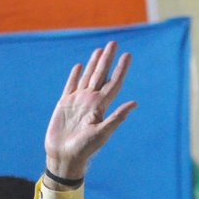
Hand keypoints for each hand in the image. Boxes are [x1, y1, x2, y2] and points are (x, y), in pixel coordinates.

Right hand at [44, 41, 136, 187]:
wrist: (64, 156)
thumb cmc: (84, 148)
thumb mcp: (103, 132)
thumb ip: (117, 117)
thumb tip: (135, 103)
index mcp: (101, 106)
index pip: (113, 83)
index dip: (121, 69)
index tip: (128, 55)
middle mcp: (91, 101)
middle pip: (101, 75)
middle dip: (108, 59)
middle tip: (114, 43)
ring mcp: (78, 101)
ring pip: (88, 77)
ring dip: (94, 63)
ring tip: (100, 50)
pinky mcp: (64, 104)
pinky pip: (71, 86)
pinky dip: (75, 75)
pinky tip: (80, 66)